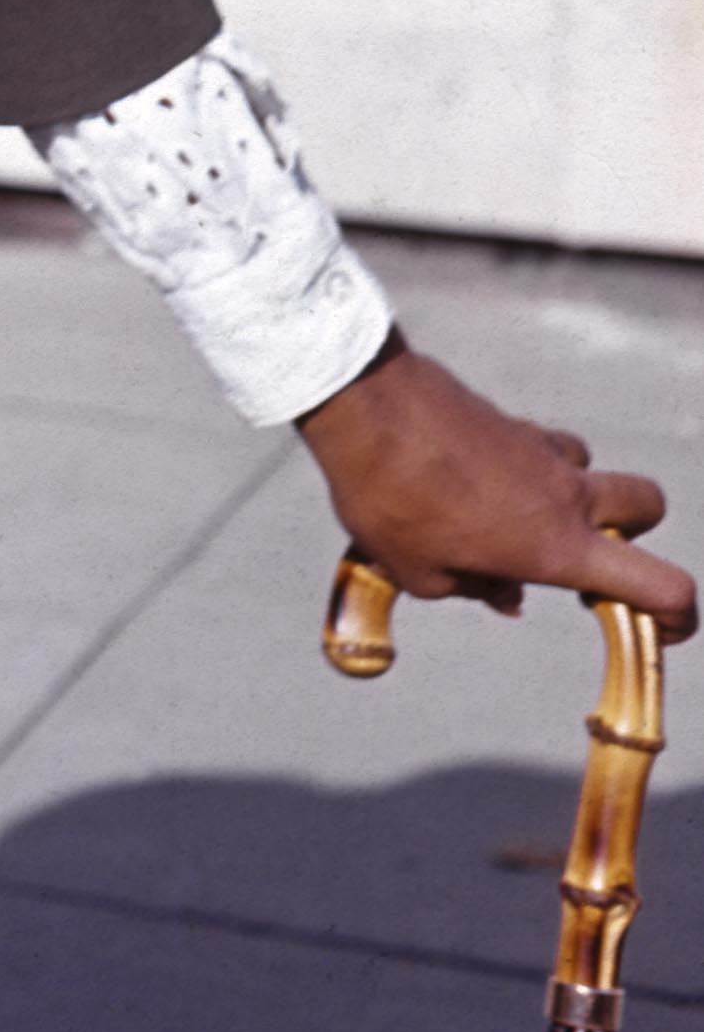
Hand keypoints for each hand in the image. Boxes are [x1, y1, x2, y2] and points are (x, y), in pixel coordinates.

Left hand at [298, 335, 696, 639]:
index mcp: (560, 547)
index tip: (656, 628)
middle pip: (648, 505)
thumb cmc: (388, 495)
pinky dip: (522, 465)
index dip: (679, 617)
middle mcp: (565, 494)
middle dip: (635, 531)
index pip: (663, 587)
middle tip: (583, 550)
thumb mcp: (422, 573)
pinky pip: (537, 445)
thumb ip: (476, 589)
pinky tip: (468, 476)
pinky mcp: (508, 418)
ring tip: (504, 512)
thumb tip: (507, 596)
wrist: (359, 403)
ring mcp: (539, 447)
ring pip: (587, 467)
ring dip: (566, 491)